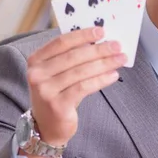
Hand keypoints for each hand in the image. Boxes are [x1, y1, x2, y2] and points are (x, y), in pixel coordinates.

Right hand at [26, 26, 125, 146]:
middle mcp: (37, 74)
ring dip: (104, 63)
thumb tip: (100, 41)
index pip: (61, 42)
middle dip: (99, 49)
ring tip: (120, 59)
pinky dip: (101, 80)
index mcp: (36, 60)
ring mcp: (46, 90)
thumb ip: (71, 57)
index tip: (101, 31)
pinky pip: (84, 87)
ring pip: (81, 71)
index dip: (82, 35)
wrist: (47, 127)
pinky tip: (113, 75)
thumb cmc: (57, 94)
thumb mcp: (57, 74)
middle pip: (74, 56)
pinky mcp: (58, 105)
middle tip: (117, 45)